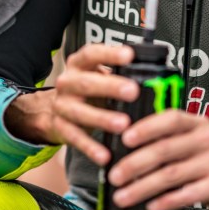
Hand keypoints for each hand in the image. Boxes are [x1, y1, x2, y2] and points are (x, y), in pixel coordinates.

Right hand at [49, 44, 140, 165]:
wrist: (53, 109)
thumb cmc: (87, 90)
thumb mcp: (97, 75)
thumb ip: (119, 74)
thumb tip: (155, 76)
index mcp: (78, 64)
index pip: (92, 54)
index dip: (109, 54)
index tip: (129, 56)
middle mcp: (67, 82)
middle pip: (86, 83)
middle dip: (110, 87)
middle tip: (132, 91)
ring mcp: (62, 106)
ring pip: (80, 112)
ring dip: (102, 118)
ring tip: (123, 125)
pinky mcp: (60, 128)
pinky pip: (76, 139)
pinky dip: (91, 148)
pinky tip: (105, 155)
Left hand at [50, 44, 208, 209]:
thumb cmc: (204, 166)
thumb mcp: (188, 147)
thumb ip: (163, 142)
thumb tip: (122, 150)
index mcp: (197, 123)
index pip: (170, 118)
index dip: (146, 127)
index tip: (124, 138)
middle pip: (165, 149)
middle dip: (134, 164)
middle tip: (114, 176)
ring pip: (171, 174)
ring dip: (142, 187)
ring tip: (123, 196)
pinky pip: (188, 194)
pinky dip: (166, 201)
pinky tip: (150, 206)